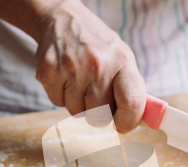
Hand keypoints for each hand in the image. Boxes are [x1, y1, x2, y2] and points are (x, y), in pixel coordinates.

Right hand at [34, 0, 145, 132]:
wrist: (63, 20)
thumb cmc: (99, 47)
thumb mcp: (122, 59)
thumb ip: (131, 90)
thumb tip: (137, 122)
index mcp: (122, 62)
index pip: (132, 102)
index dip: (128, 121)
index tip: (123, 125)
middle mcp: (98, 65)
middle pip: (101, 116)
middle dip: (100, 114)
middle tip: (97, 97)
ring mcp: (72, 69)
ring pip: (78, 112)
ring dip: (79, 105)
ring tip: (81, 83)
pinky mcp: (49, 72)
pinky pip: (58, 103)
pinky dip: (62, 96)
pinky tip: (66, 78)